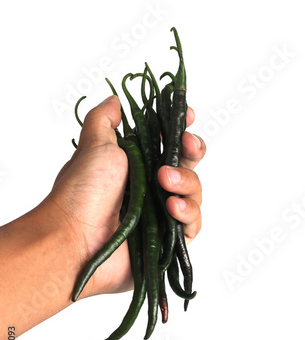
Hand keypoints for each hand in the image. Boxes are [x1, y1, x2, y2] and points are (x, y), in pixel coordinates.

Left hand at [47, 95, 205, 298]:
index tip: (188, 118)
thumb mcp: (93, 145)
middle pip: (188, 164)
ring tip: (165, 183)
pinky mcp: (168, 239)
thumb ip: (105, 119)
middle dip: (192, 150)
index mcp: (135, 163)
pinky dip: (188, 213)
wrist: (74, 239)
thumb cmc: (82, 192)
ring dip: (186, 182)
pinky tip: (171, 208)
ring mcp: (160, 213)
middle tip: (186, 145)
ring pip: (194, 192)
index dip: (180, 129)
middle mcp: (150, 187)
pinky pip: (193, 224)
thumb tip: (116, 100)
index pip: (167, 142)